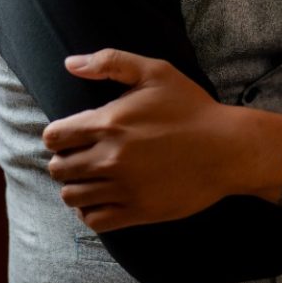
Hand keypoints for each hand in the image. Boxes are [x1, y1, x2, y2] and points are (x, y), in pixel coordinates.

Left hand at [42, 49, 241, 231]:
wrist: (228, 148)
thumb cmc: (192, 107)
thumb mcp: (156, 72)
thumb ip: (110, 62)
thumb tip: (70, 64)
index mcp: (109, 123)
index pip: (54, 138)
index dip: (58, 136)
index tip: (72, 136)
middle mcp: (110, 158)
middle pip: (58, 169)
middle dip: (65, 162)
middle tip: (81, 157)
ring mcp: (123, 188)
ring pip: (72, 197)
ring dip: (75, 187)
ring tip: (90, 179)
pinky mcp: (138, 211)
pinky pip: (94, 220)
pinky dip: (89, 212)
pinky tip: (101, 199)